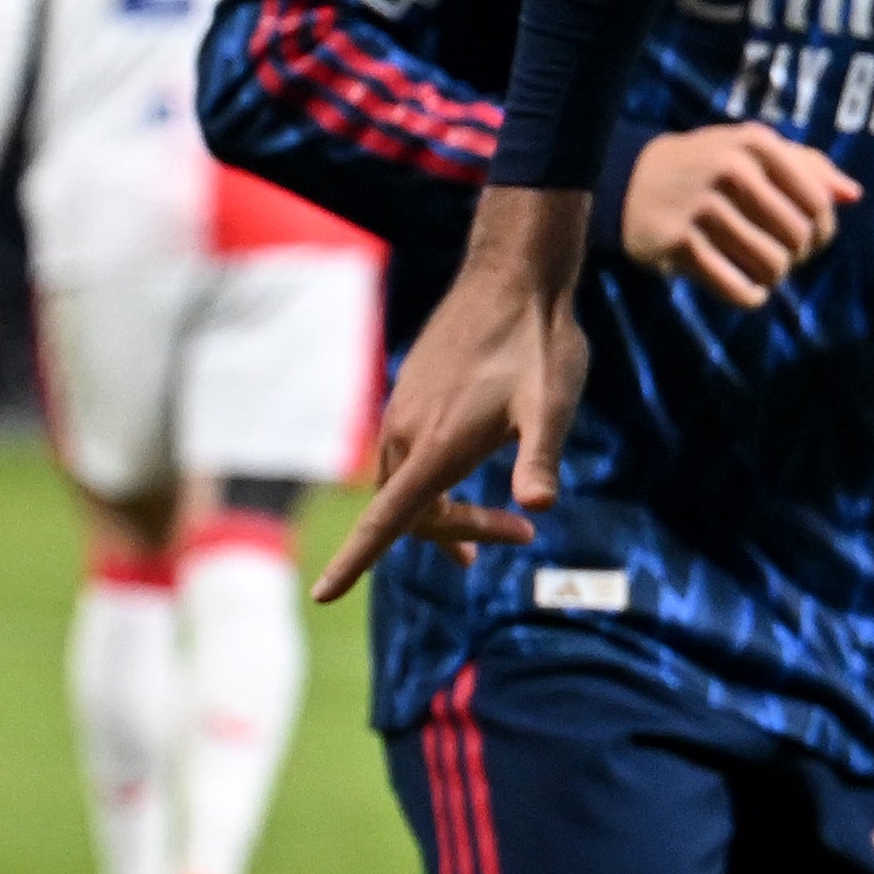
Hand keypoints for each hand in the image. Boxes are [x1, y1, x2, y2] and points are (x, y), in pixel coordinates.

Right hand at [313, 187, 591, 601]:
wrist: (513, 278)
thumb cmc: (538, 343)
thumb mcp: (551, 405)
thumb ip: (540, 456)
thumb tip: (540, 504)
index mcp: (435, 445)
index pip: (385, 521)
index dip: (353, 561)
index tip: (322, 595)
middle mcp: (406, 433)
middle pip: (410, 514)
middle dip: (459, 532)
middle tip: (525, 532)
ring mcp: (404, 412)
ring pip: (408, 486)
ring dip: (447, 512)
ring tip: (504, 522)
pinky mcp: (411, 396)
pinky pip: (408, 457)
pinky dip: (436, 482)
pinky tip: (475, 468)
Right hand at [616, 122, 858, 310]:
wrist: (629, 180)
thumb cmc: (708, 166)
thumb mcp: (753, 151)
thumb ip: (809, 167)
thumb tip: (854, 195)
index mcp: (755, 143)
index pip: (818, 203)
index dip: (822, 231)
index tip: (806, 239)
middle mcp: (729, 169)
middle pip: (798, 238)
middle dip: (796, 257)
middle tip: (780, 256)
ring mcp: (701, 207)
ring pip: (771, 266)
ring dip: (772, 278)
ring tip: (759, 268)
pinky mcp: (677, 244)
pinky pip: (739, 289)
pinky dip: (750, 296)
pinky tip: (745, 286)